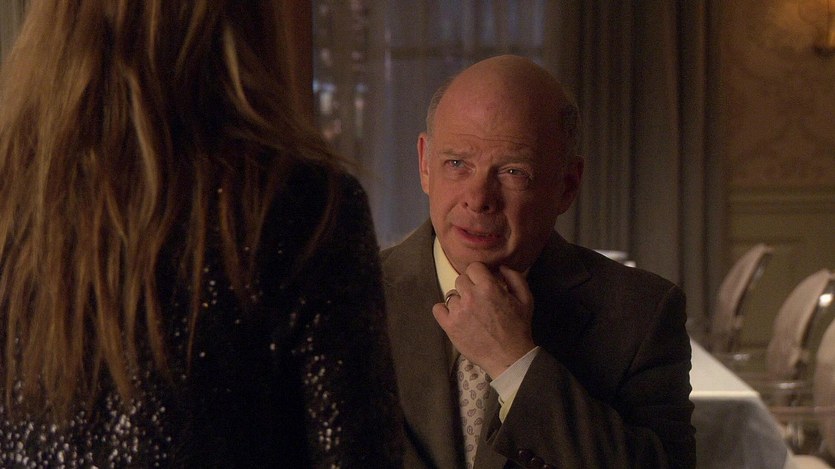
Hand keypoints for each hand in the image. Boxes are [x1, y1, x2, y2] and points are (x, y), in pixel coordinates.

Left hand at [433, 262, 535, 377]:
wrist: (509, 357)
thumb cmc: (519, 328)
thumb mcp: (526, 299)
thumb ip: (514, 277)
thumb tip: (500, 267)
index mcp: (488, 287)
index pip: (473, 267)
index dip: (479, 274)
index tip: (482, 282)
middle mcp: (470, 296)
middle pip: (461, 279)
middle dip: (469, 286)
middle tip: (477, 299)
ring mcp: (458, 311)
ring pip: (451, 295)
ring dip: (459, 301)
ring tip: (469, 312)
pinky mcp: (449, 326)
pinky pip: (437, 309)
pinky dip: (444, 311)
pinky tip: (454, 316)